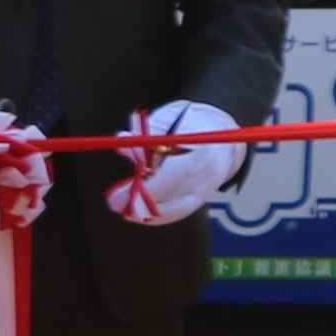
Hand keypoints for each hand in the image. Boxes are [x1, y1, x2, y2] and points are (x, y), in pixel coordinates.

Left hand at [114, 101, 245, 228]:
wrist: (221, 129)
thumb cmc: (188, 123)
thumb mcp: (168, 120)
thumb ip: (145, 134)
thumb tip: (122, 143)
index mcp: (201, 148)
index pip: (172, 174)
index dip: (146, 188)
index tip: (120, 195)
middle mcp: (209, 171)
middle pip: (174, 195)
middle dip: (142, 203)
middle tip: (115, 204)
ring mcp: (209, 186)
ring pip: (178, 208)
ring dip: (149, 212)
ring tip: (125, 211)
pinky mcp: (205, 195)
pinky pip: (182, 210)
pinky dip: (161, 214)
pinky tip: (141, 214)